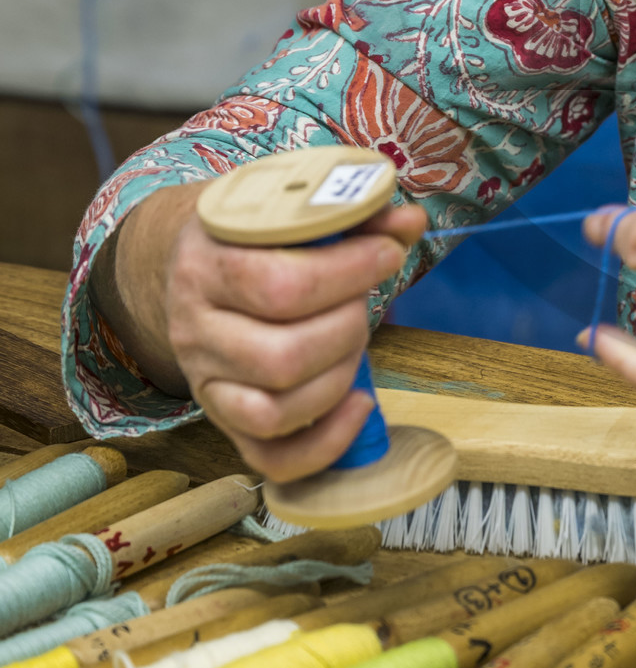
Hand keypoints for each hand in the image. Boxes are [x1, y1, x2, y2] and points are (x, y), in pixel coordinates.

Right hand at [110, 186, 427, 481]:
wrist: (200, 267)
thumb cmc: (256, 237)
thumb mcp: (289, 209)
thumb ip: (352, 212)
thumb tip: (409, 221)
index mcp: (204, 266)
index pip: (279, 285)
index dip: (348, 274)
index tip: (387, 254)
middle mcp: (193, 330)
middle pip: (281, 357)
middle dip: (346, 330)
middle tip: (362, 302)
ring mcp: (204, 382)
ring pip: (274, 411)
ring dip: (339, 378)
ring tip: (355, 341)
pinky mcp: (223, 419)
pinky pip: (271, 457)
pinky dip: (327, 442)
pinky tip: (360, 404)